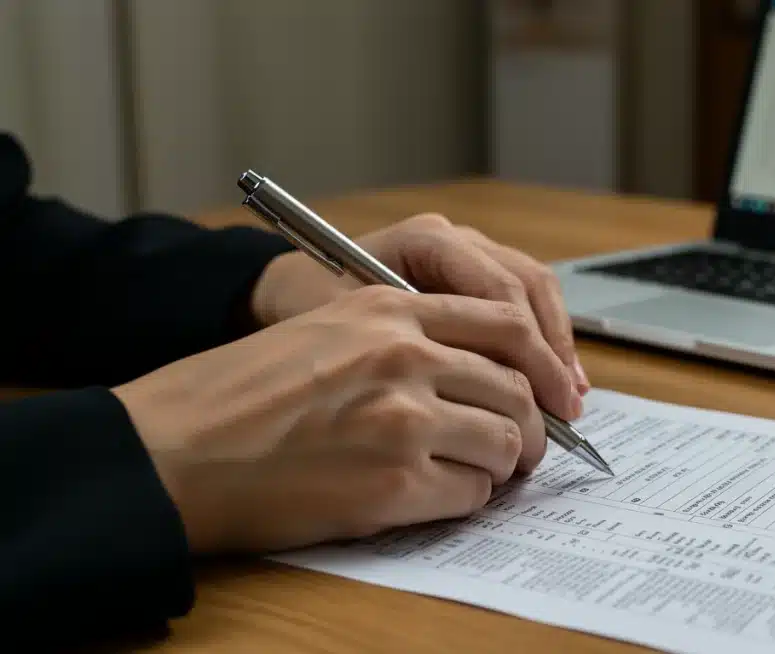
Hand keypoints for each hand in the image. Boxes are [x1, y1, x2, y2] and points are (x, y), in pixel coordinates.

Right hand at [112, 286, 581, 553]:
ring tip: (482, 473)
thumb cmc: (240, 393)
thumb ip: (405, 333)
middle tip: (524, 446)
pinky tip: (442, 495)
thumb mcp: (327, 329)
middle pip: (517, 387)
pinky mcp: (393, 483)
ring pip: (505, 441)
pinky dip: (470, 497)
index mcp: (390, 308)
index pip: (506, 321)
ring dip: (502, 463)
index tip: (555, 390)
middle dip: (532, 423)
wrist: (178, 447)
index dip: (544, 361)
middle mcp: (405, 354)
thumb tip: (482, 368)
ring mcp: (403, 419)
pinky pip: (472, 491)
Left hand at [250, 213, 589, 395]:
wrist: (285, 291)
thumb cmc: (307, 314)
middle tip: (566, 405)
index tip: (547, 399)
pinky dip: (540, 342)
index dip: (533, 349)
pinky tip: (551, 383)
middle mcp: (456, 238)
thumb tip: (480, 404)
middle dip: (553, 349)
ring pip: (535, 291)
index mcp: (427, 239)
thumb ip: (414, 358)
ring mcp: (468, 252)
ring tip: (569, 398)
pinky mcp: (472, 275)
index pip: (501, 291)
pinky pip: (520, 302)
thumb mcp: (349, 336)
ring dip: (555, 345)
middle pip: (529, 286)